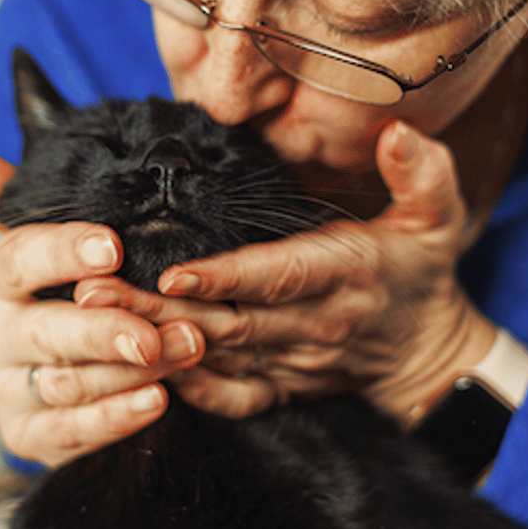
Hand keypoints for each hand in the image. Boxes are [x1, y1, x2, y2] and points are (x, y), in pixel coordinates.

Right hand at [0, 148, 205, 467]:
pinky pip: (71, 431)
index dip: (64, 252)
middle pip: (44, 331)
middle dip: (105, 328)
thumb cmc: (61, 299)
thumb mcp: (47, 247)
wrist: (56, 381)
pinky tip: (158, 400)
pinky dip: (116, 418)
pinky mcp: (27, 439)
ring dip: (130, 371)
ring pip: (68, 382)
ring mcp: (6, 392)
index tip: (112, 246)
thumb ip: (13, 202)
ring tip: (184, 350)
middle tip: (158, 327)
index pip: (19, 259)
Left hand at [72, 121, 496, 424]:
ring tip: (90, 320)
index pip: (280, 276)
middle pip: (229, 323)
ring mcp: (292, 363)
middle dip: (157, 311)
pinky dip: (184, 389)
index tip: (174, 273)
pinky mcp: (279, 390)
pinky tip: (134, 370)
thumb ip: (421, 172)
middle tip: (92, 293)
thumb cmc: (419, 272)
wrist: (429, 354)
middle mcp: (314, 324)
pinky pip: (228, 398)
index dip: (227, 278)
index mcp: (346, 273)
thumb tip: (398, 131)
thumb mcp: (437, 217)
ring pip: (215, 359)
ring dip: (152, 343)